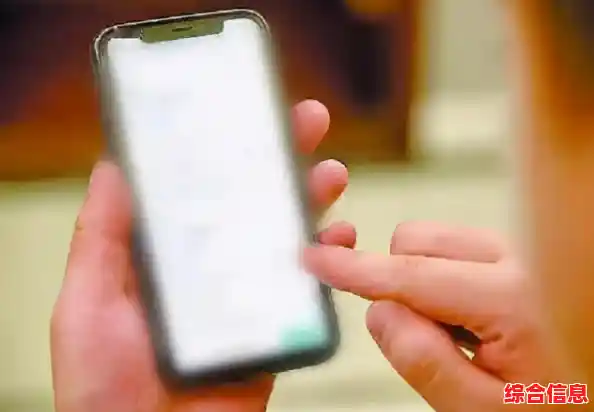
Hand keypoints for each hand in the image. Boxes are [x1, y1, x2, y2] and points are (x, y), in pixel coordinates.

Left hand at [51, 100, 356, 411]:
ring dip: (309, 201)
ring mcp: (242, 297)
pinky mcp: (271, 328)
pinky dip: (327, 260)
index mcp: (163, 256)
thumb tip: (112, 169)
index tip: (244, 111)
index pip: (197, 189)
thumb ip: (101, 238)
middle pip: (248, 204)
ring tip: (331, 172)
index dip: (221, 149)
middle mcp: (206, 269)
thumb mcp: (87, 303)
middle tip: (307, 122)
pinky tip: (339, 237)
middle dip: (279, 160)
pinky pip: (305, 288)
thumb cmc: (102, 391)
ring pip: (283, 237)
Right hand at [305, 222, 566, 410]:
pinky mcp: (491, 258)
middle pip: (412, 243)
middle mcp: (507, 262)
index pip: (409, 274)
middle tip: (406, 333)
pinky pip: (433, 251)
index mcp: (505, 298)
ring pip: (420, 242)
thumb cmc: (530, 411)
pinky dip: (422, 280)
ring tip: (439, 334)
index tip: (312, 260)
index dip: (354, 270)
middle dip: (392, 282)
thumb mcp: (473, 409)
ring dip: (409, 283)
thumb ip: (423, 362)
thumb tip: (379, 311)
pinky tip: (448, 320)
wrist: (567, 405)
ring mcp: (501, 255)